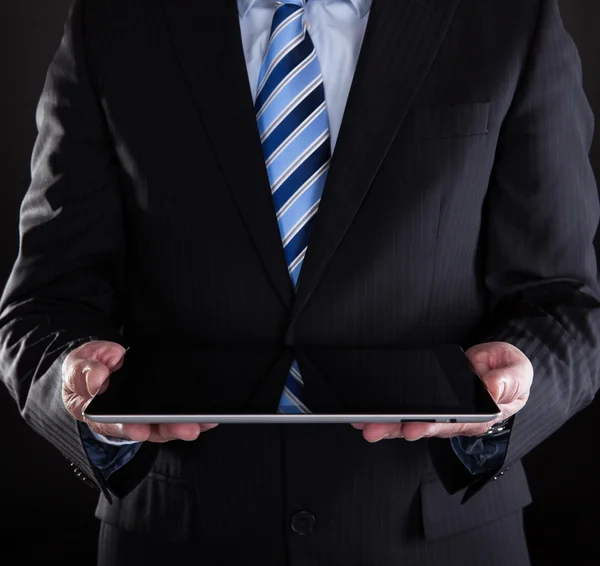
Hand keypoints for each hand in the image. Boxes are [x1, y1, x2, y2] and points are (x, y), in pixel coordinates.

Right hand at [62, 340, 217, 442]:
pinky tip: (209, 414)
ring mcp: (143, 415)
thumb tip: (99, 377)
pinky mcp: (159, 408)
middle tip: (188, 429)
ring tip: (205, 420)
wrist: (97, 367)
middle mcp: (125, 420)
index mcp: (98, 413)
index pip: (113, 424)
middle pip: (147, 430)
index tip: (140, 429)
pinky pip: (175, 414)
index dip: (127, 428)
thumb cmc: (86, 372)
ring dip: (186, 424)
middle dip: (168, 429)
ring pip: (165, 425)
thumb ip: (84, 371)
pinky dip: (193, 415)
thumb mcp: (76, 367)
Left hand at [352, 342, 532, 442]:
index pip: (452, 425)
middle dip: (397, 429)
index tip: (413, 428)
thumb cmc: (509, 373)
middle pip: (424, 427)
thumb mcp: (516, 372)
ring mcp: (441, 415)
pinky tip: (367, 414)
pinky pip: (407, 411)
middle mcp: (457, 421)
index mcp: (479, 416)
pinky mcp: (430, 405)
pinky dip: (387, 413)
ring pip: (411, 423)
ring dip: (386, 424)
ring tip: (363, 424)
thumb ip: (507, 380)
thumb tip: (492, 388)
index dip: (431, 427)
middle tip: (374, 429)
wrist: (500, 367)